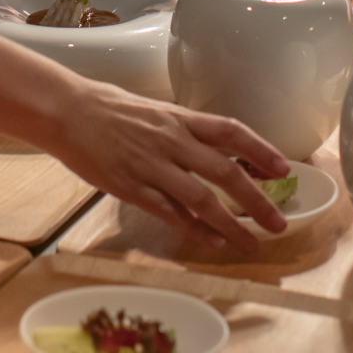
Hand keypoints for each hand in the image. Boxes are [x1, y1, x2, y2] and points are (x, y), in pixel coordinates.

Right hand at [45, 79, 290, 251]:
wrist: (68, 111)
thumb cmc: (110, 108)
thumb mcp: (155, 110)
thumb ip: (184, 130)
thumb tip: (215, 148)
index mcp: (179, 118)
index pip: (230, 131)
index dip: (261, 150)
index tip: (284, 169)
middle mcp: (171, 140)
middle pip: (224, 172)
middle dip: (256, 201)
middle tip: (278, 223)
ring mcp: (152, 165)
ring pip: (201, 198)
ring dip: (231, 225)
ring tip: (251, 243)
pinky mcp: (131, 187)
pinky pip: (170, 213)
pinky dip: (195, 230)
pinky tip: (212, 242)